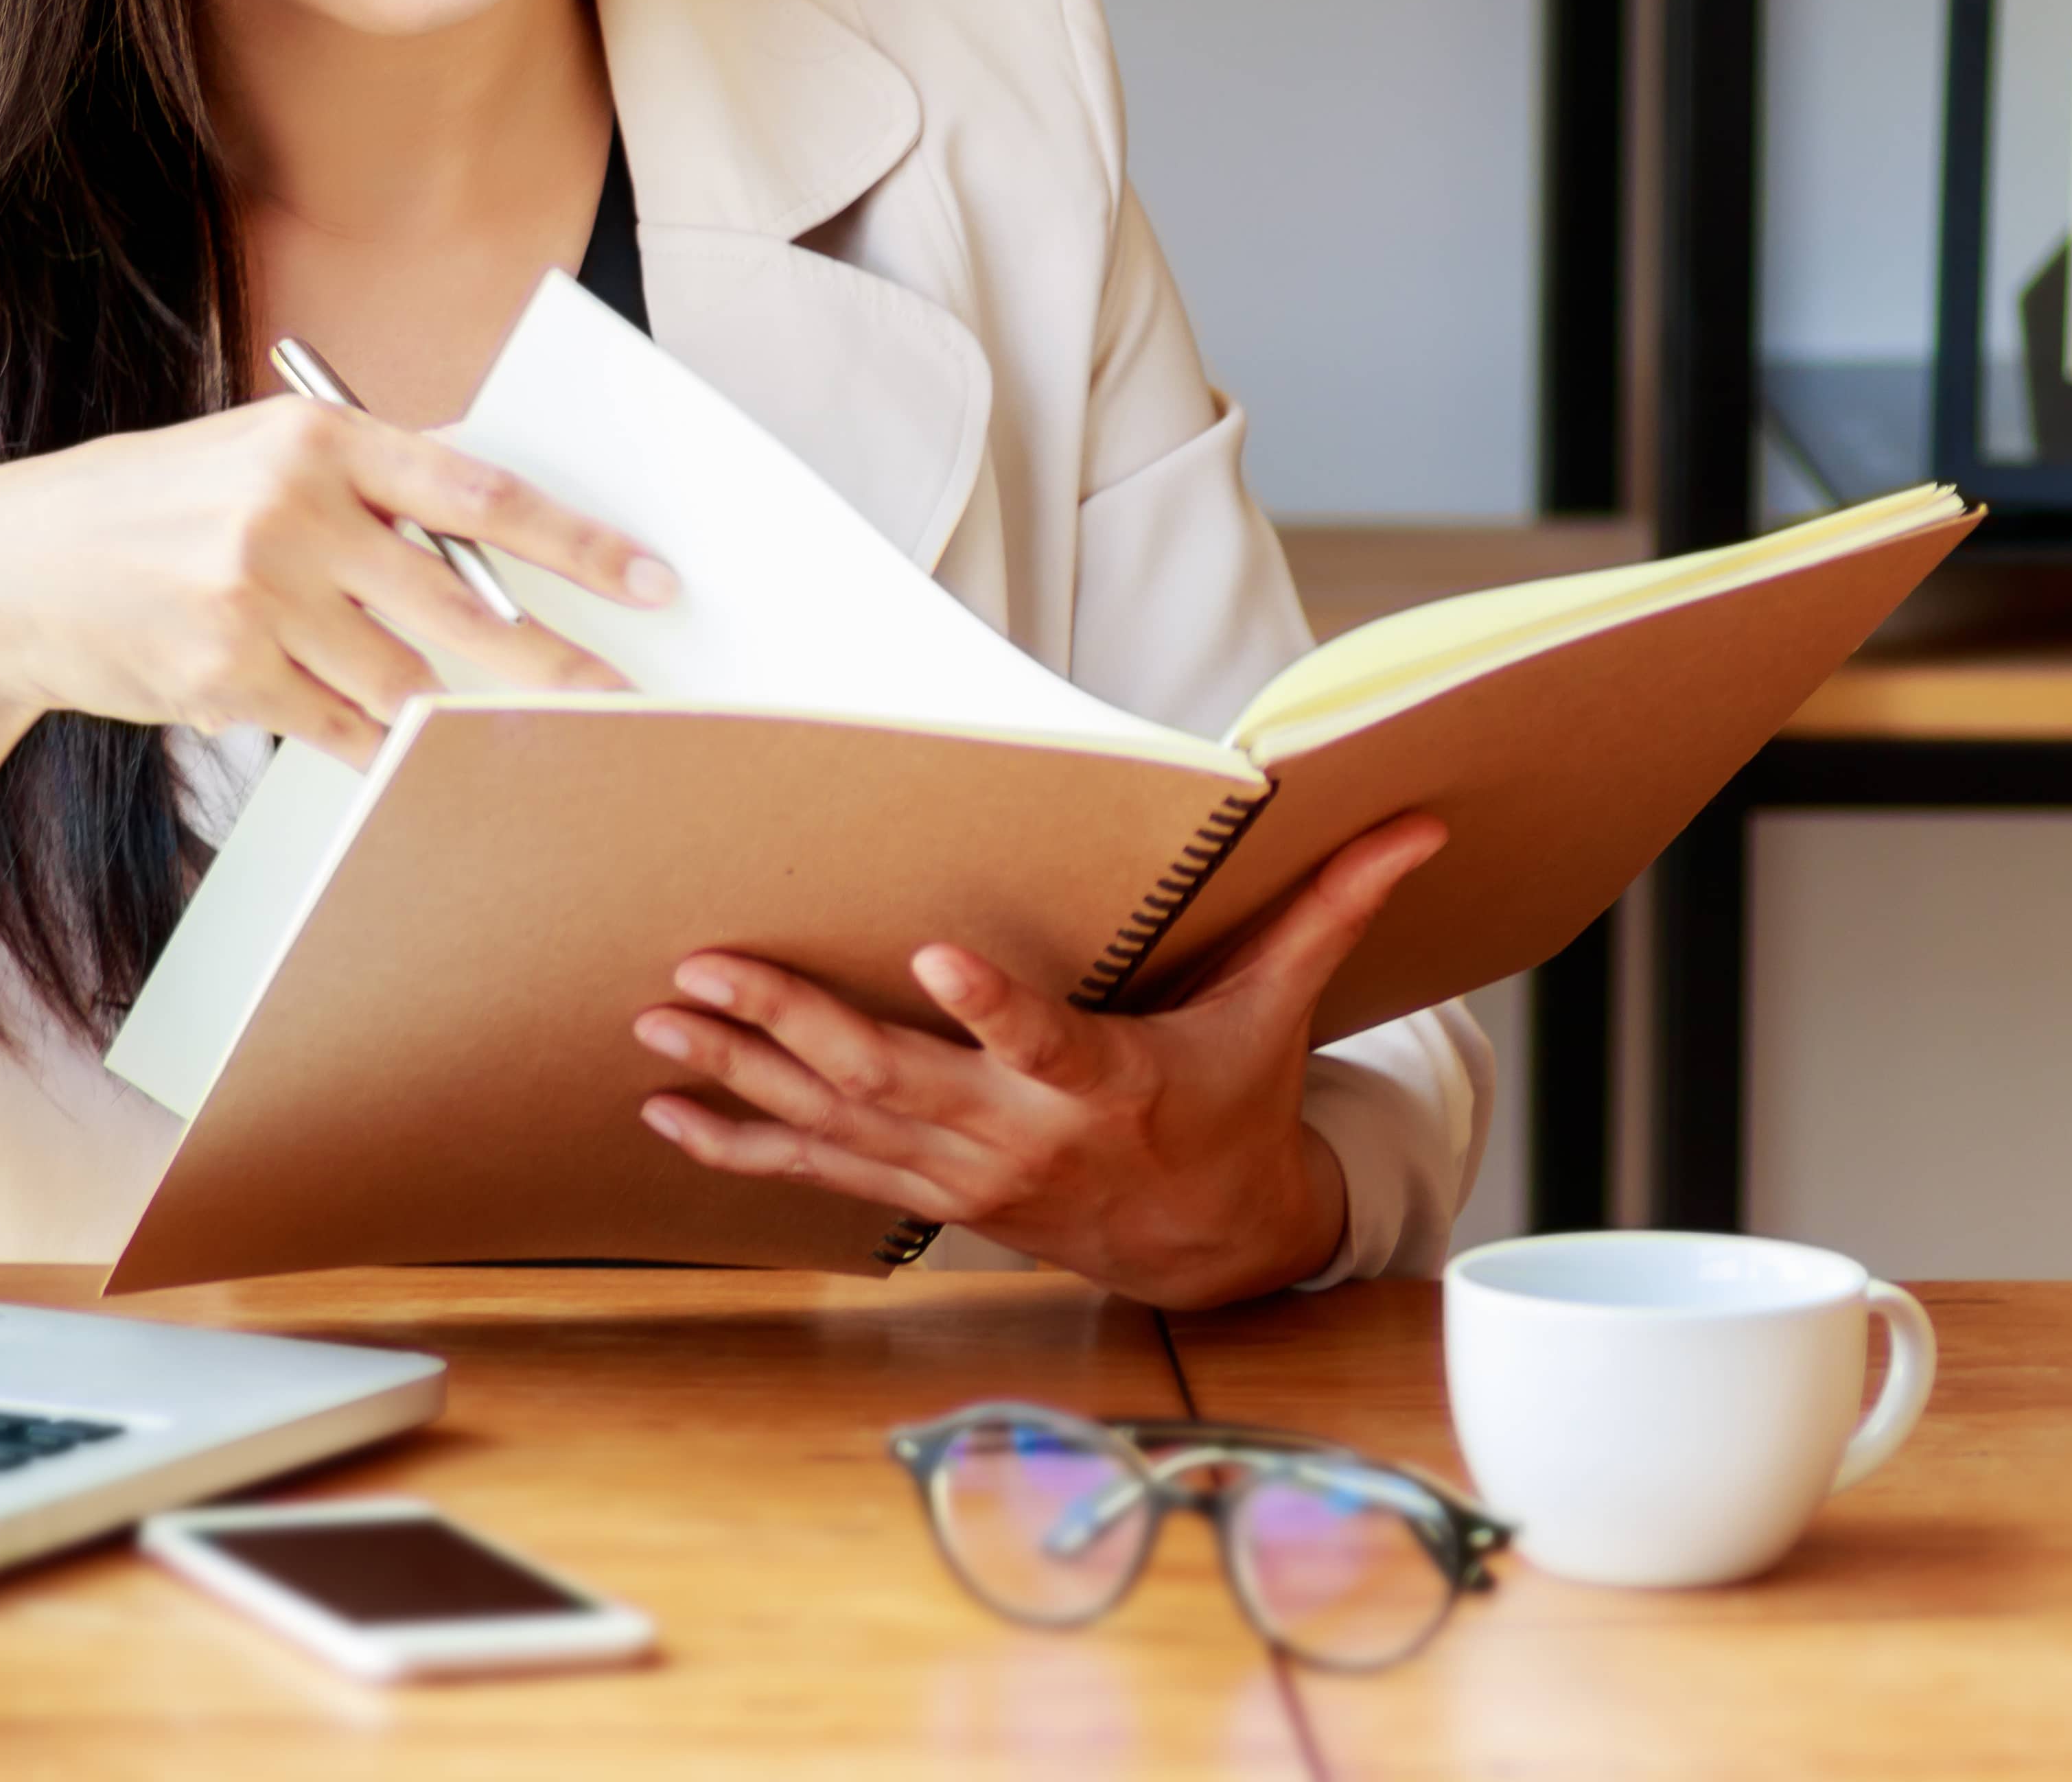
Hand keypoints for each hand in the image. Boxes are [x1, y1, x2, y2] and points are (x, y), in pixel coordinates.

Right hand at [0, 395, 670, 764]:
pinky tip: (425, 759)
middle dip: (556, 666)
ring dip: (468, 717)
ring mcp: (259, 602)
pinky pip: (345, 730)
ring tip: (529, 736)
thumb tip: (494, 538)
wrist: (11, 571)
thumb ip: (366, 487)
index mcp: (317, 441)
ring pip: (406, 682)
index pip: (479, 493)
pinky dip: (390, 749)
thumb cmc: (156, 507)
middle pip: (463, 609)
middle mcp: (293, 515)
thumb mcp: (256, 456)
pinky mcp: (229, 679)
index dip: (577, 543)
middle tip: (631, 702)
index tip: (651, 580)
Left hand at [627, 813, 1450, 1308]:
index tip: (933, 958)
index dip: (990, 1008)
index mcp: (1103, 1084)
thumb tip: (1415, 827)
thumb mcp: (1278, 1013)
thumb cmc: (1233, 1102)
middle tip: (706, 967)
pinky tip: (664, 1113)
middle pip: (891, 1080)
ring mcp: (961, 1177)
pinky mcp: (926, 1196)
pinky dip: (738, 1144)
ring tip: (656, 1024)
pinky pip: (816, 1175)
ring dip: (740, 1073)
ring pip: (832, 1126)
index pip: (1042, 1043)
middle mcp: (1018, 1140)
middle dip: (791, 1022)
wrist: (1210, 1243)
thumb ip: (1327, 913)